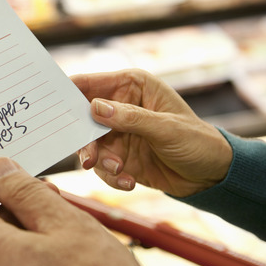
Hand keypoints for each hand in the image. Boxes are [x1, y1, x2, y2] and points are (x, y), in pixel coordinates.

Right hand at [71, 68, 232, 197]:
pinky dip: (111, 176)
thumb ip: (130, 118)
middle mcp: (120, 107)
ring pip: (89, 146)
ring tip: (120, 170)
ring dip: (101, 161)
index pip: (89, 84)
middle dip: (85, 140)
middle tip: (90, 158)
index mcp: (132, 86)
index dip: (67, 93)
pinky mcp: (118, 157)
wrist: (213, 175)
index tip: (52, 108)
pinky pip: (101, 166)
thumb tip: (95, 108)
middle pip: (83, 118)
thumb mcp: (166, 129)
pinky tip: (129, 181)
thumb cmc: (198, 141)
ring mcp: (118, 133)